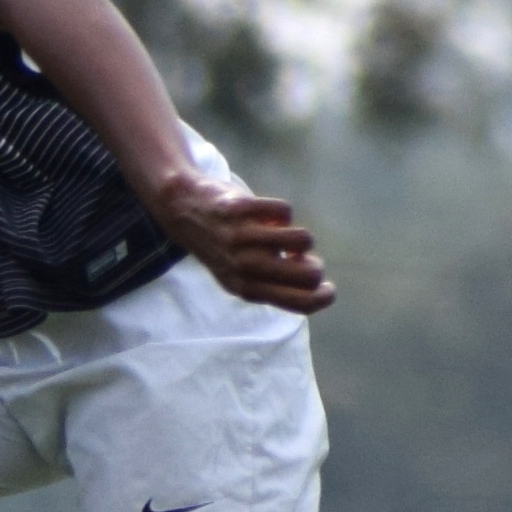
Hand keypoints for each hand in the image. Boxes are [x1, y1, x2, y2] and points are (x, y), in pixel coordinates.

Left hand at [146, 171, 335, 313]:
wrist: (183, 210)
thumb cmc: (222, 246)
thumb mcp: (240, 275)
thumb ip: (272, 281)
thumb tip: (313, 276)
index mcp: (247, 289)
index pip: (299, 302)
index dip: (323, 297)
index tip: (329, 288)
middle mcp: (244, 267)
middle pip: (307, 274)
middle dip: (315, 265)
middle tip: (301, 257)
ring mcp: (240, 238)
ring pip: (301, 239)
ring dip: (300, 236)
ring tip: (284, 234)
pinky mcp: (239, 209)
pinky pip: (284, 211)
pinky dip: (281, 212)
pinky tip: (268, 216)